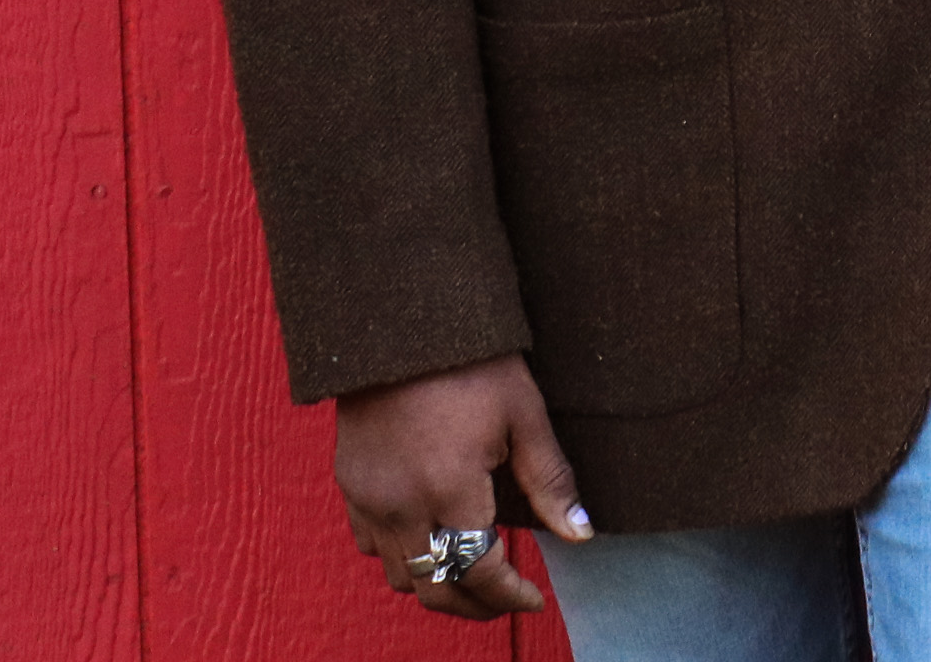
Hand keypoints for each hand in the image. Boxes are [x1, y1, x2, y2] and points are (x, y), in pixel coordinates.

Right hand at [332, 352, 589, 617]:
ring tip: (472, 567)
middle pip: (433, 588)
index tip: (535, 598)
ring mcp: (369, 498)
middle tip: (506, 599)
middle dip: (474, 605)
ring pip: (398, 574)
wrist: (399, 325)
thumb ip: (550, 480)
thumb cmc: (472, 364)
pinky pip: (369, 545)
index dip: (510, 595)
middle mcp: (402, 504)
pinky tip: (431, 535)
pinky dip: (401, 555)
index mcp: (449, 488)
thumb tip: (581, 534)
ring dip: (436, 581)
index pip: (479, 571)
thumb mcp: (524, 414)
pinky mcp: (350, 485)